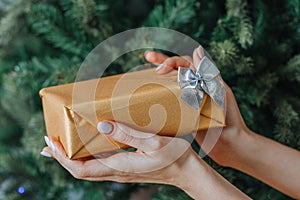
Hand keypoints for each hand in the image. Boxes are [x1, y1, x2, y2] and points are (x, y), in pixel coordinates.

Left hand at [41, 121, 192, 182]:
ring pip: (88, 169)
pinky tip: (87, 146)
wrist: (186, 172)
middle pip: (80, 170)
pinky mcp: (125, 168)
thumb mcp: (154, 142)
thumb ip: (128, 134)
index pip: (81, 169)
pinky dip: (86, 157)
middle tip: (49, 143)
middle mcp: (116, 172)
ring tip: (62, 145)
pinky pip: (98, 165)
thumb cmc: (175, 156)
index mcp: (120, 167)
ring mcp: (120, 172)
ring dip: (72, 158)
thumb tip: (102, 126)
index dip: (63, 158)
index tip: (51, 144)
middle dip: (61, 157)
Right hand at [145, 46, 248, 166]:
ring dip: (159, 77)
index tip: (160, 71)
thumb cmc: (229, 118)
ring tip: (143, 74)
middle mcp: (195, 86)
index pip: (185, 63)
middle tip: (147, 56)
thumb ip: (208, 72)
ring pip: (171, 83)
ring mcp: (189, 99)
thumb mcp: (220, 92)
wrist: (229, 144)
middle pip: (176, 69)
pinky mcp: (184, 112)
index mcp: (204, 79)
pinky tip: (151, 96)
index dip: (171, 62)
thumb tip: (198, 49)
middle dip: (161, 61)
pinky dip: (161, 95)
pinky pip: (171, 100)